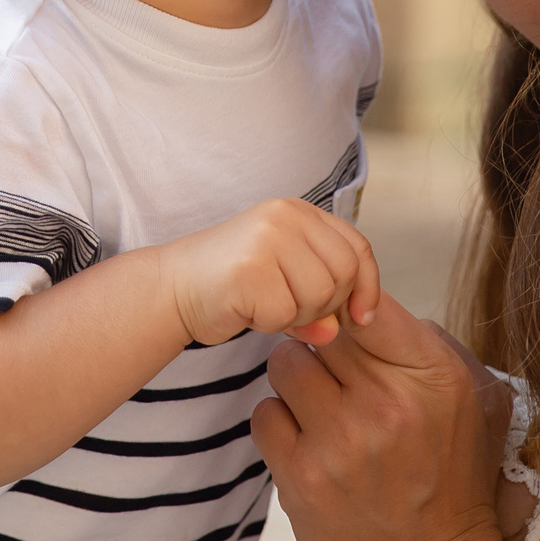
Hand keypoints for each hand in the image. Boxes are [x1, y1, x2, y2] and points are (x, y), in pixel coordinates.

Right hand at [154, 198, 380, 346]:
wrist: (171, 287)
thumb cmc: (232, 286)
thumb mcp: (286, 280)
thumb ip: (322, 297)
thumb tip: (339, 328)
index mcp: (299, 211)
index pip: (358, 248)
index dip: (367, 288)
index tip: (359, 319)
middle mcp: (286, 215)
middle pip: (344, 274)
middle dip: (326, 306)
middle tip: (292, 310)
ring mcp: (266, 238)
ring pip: (319, 295)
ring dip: (296, 316)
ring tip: (266, 306)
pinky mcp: (249, 268)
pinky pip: (285, 313)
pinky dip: (269, 324)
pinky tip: (246, 311)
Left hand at [251, 292, 510, 540]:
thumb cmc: (452, 483)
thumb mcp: (472, 403)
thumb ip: (425, 343)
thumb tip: (361, 300)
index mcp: (435, 377)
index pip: (367, 301)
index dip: (347, 306)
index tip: (347, 326)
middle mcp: (388, 405)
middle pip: (318, 328)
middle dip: (322, 345)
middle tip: (338, 376)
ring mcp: (341, 443)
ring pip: (284, 364)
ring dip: (297, 382)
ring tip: (322, 411)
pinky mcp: (301, 480)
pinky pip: (264, 414)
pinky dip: (279, 425)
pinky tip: (308, 446)